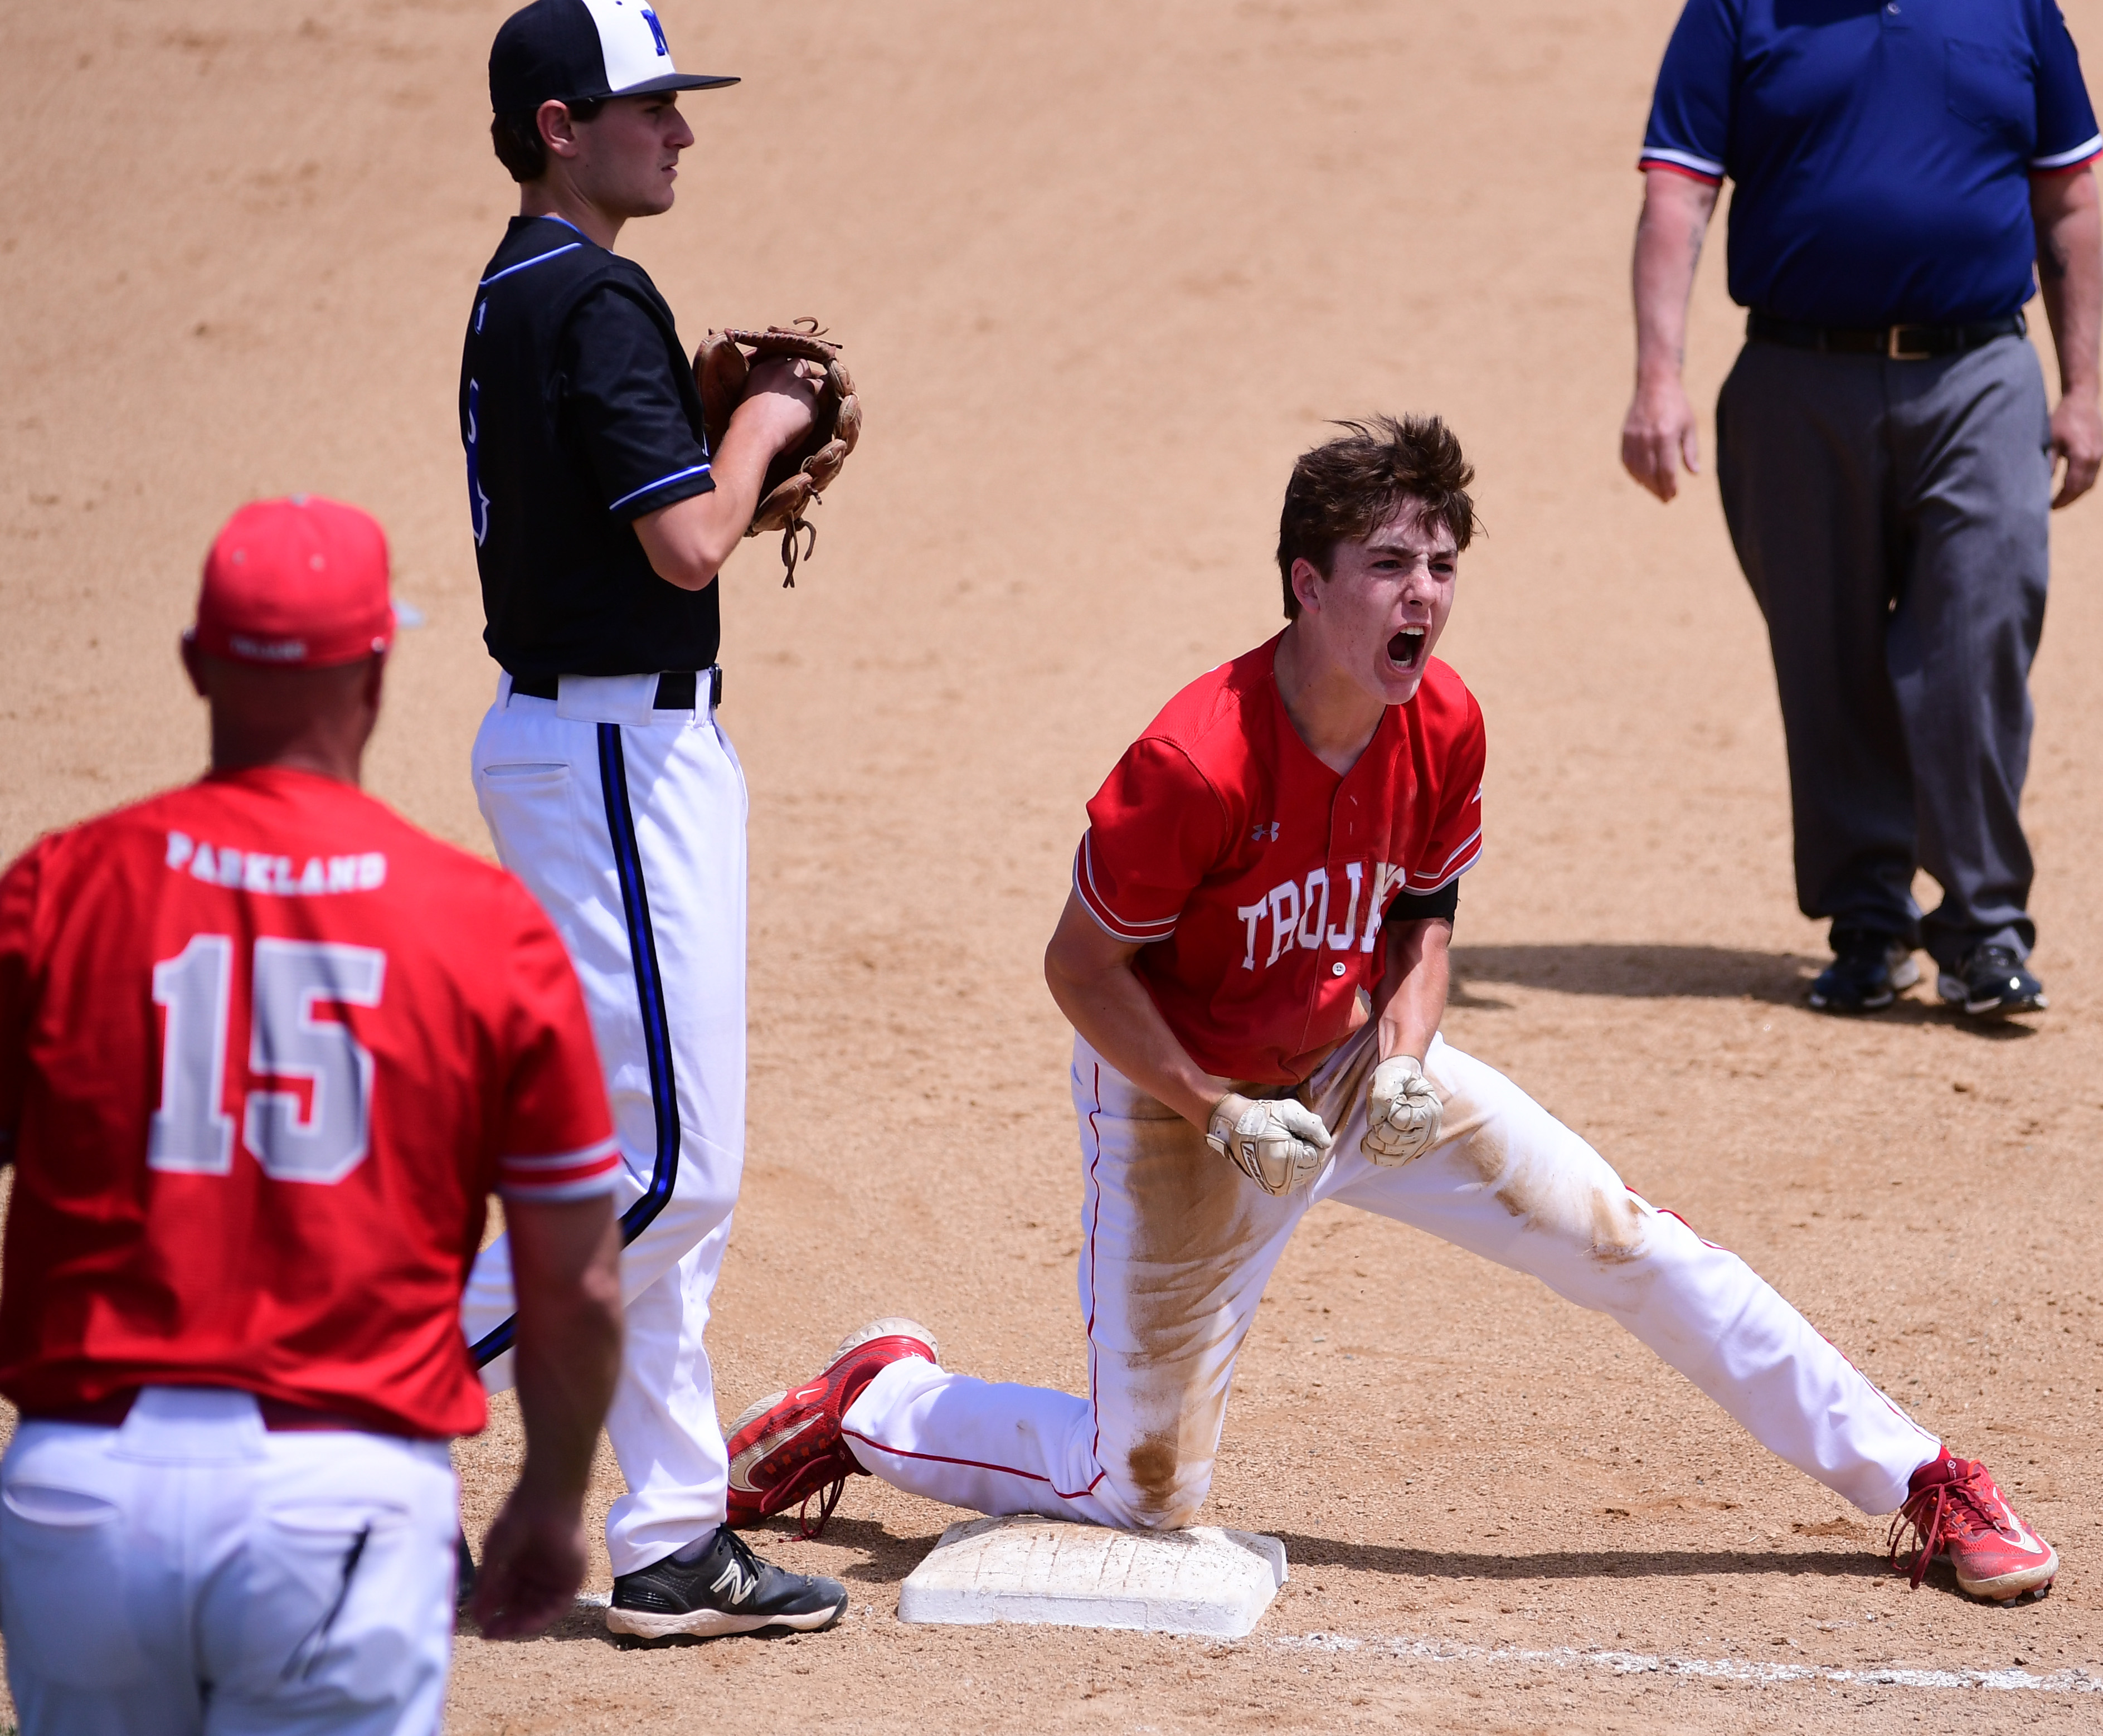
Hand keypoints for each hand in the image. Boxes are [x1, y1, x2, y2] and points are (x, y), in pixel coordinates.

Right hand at [470, 1480, 589, 1639]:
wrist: (547, 1497)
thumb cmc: (519, 1516)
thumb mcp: (495, 1552)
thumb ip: (487, 1583)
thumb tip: (475, 1613)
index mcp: (518, 1563)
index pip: (505, 1596)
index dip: (492, 1611)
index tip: (479, 1626)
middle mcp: (536, 1571)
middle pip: (520, 1605)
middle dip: (505, 1621)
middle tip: (489, 1634)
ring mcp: (554, 1574)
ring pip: (537, 1608)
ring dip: (521, 1623)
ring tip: (503, 1632)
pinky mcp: (572, 1576)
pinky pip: (558, 1604)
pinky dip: (542, 1616)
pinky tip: (525, 1624)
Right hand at [732, 355, 819, 458]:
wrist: (753, 435)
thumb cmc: (744, 422)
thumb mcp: (748, 393)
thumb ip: (764, 386)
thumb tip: (774, 393)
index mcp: (764, 368)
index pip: (781, 358)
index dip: (787, 370)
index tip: (786, 379)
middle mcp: (782, 371)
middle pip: (801, 364)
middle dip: (803, 375)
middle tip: (798, 393)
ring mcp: (798, 385)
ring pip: (817, 383)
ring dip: (812, 395)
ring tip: (803, 412)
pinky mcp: (810, 401)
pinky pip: (818, 407)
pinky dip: (811, 418)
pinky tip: (799, 429)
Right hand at [1206, 1092, 1332, 1195]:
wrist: (1232, 1125)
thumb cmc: (1261, 1116)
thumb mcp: (1290, 1111)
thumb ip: (1314, 1127)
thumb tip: (1326, 1143)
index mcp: (1286, 1160)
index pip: (1317, 1155)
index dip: (1309, 1140)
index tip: (1292, 1130)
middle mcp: (1281, 1178)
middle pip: (1312, 1167)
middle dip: (1305, 1150)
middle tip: (1286, 1136)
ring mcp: (1275, 1185)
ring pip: (1304, 1174)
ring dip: (1299, 1159)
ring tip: (1280, 1145)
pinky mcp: (1270, 1187)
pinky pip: (1294, 1179)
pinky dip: (1292, 1167)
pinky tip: (1278, 1155)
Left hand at [1361, 1054, 1441, 1165]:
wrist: (1398, 1085)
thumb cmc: (1395, 1078)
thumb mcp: (1388, 1076)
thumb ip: (1383, 1094)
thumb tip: (1376, 1120)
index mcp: (1430, 1109)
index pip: (1401, 1121)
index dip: (1388, 1112)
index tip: (1392, 1102)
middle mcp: (1430, 1132)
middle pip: (1395, 1140)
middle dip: (1379, 1127)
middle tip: (1379, 1115)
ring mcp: (1420, 1146)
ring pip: (1390, 1153)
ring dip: (1374, 1140)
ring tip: (1373, 1127)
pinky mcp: (1409, 1154)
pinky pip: (1389, 1163)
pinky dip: (1373, 1154)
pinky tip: (1367, 1141)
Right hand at [1620, 373, 1699, 501]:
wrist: (1655, 384)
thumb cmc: (1677, 405)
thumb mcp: (1689, 426)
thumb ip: (1690, 451)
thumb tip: (1694, 473)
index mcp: (1665, 436)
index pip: (1666, 470)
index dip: (1670, 486)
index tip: (1673, 495)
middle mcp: (1647, 438)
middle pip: (1650, 473)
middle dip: (1658, 489)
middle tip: (1666, 499)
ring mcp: (1633, 438)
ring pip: (1637, 470)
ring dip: (1646, 484)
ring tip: (1655, 491)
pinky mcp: (1625, 436)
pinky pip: (1627, 461)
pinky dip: (1633, 473)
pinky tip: (1641, 480)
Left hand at [2050, 390, 2102, 507]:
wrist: (2081, 401)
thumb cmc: (2062, 419)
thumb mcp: (2050, 442)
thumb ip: (2048, 464)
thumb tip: (2040, 485)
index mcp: (2082, 457)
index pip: (2072, 487)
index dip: (2061, 500)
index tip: (2049, 507)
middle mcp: (2095, 457)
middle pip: (2083, 488)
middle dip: (2068, 500)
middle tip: (2053, 506)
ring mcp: (2101, 455)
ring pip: (2090, 482)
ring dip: (2076, 493)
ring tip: (2060, 499)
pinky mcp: (2101, 451)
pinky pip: (2093, 473)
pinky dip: (2082, 482)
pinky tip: (2069, 485)